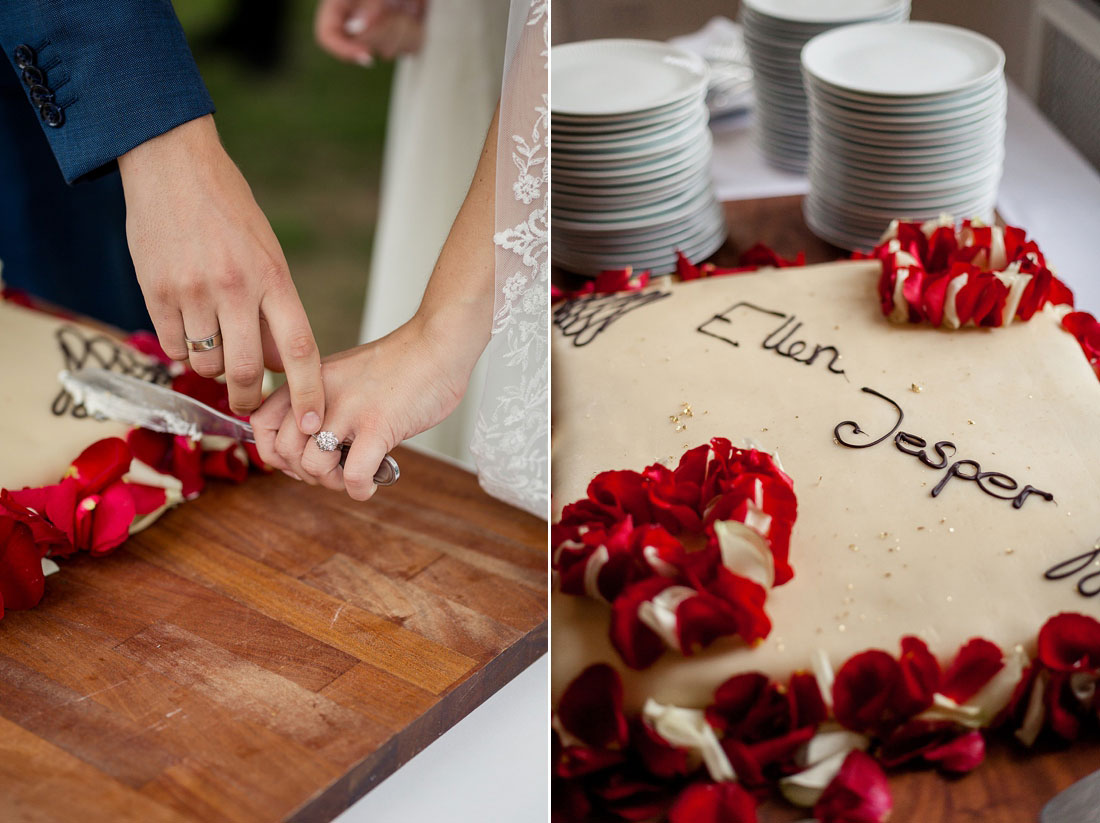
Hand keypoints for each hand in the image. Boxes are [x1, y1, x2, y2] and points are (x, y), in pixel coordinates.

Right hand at [118, 115, 324, 433]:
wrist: (171, 165)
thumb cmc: (229, 212)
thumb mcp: (267, 255)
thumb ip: (276, 310)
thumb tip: (282, 367)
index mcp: (273, 277)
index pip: (299, 349)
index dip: (307, 393)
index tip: (310, 423)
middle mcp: (236, 287)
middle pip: (249, 371)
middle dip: (251, 399)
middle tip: (250, 404)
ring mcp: (193, 291)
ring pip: (207, 364)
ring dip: (214, 369)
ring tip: (216, 345)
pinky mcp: (156, 291)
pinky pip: (174, 347)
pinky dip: (183, 351)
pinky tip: (188, 328)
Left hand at [251, 311, 482, 500]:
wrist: (437, 345)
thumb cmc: (398, 365)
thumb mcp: (342, 375)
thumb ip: (321, 402)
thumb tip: (309, 445)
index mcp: (308, 382)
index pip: (261, 425)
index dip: (273, 453)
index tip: (297, 461)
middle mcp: (320, 395)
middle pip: (284, 451)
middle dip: (305, 474)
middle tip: (332, 472)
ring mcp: (348, 411)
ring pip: (314, 466)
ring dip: (333, 483)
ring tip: (353, 475)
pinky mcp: (378, 426)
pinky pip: (354, 474)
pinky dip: (360, 489)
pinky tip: (373, 481)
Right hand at [314, 0, 425, 64]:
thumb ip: (370, 3)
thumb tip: (362, 25)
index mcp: (338, 5)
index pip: (328, 36)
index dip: (345, 50)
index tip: (368, 55)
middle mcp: (356, 23)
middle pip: (365, 44)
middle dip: (385, 25)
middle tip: (396, 1)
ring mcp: (380, 33)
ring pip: (390, 50)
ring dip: (403, 23)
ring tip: (406, 1)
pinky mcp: (402, 38)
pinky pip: (410, 47)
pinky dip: (416, 28)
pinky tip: (415, 9)